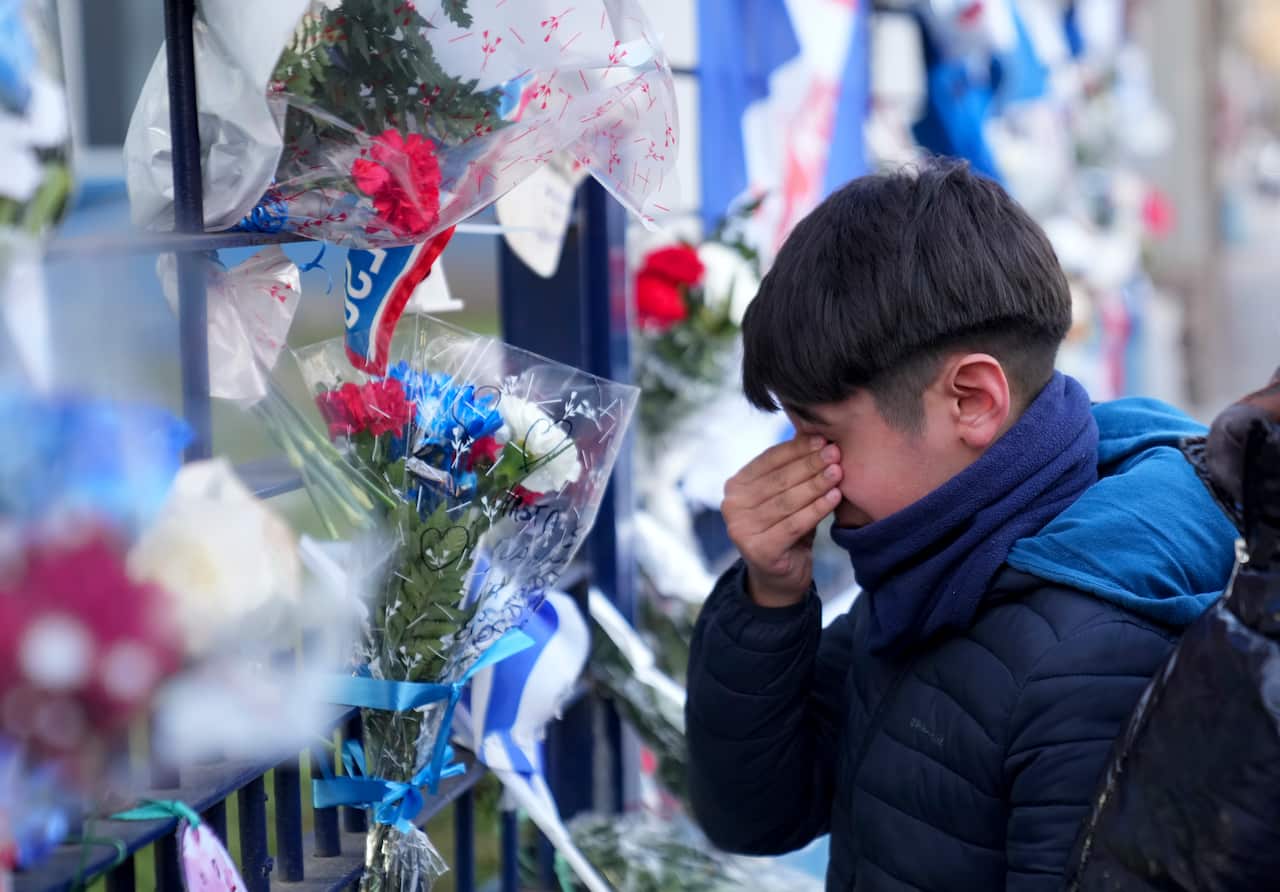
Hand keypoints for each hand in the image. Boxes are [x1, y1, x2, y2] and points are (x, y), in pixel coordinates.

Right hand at [722, 436, 842, 607]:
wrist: (781, 576)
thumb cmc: (786, 527)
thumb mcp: (786, 494)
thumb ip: (792, 467)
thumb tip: (812, 429)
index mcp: (734, 486)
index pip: (769, 460)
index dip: (797, 449)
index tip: (823, 439)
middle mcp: (731, 506)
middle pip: (779, 480)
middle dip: (811, 464)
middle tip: (836, 453)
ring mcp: (741, 529)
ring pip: (788, 501)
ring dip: (817, 484)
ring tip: (839, 472)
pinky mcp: (759, 549)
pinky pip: (795, 523)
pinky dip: (818, 508)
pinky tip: (835, 497)